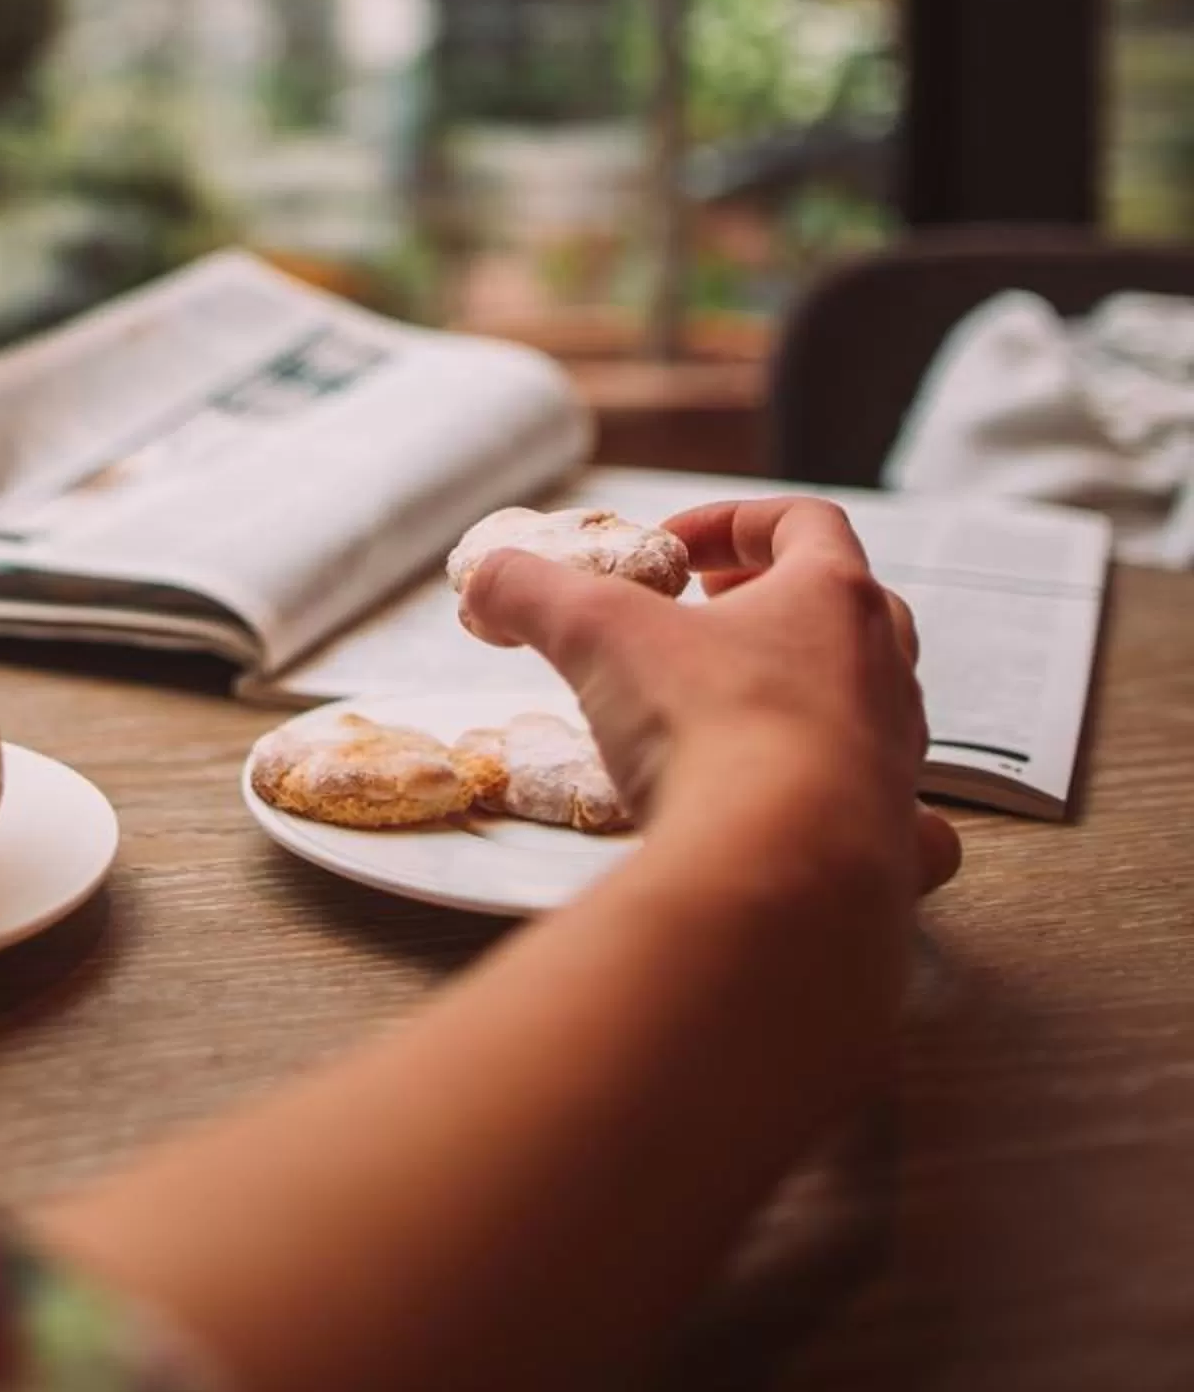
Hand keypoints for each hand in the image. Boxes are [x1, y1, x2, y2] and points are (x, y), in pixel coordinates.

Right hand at [456, 493, 961, 907]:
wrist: (778, 869)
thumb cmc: (706, 728)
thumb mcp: (593, 633)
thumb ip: (531, 592)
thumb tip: (484, 580)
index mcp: (832, 598)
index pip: (802, 522)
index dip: (732, 523)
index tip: (672, 549)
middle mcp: (884, 672)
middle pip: (853, 610)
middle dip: (779, 607)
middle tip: (714, 620)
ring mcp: (899, 760)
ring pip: (875, 709)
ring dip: (810, 701)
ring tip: (736, 722)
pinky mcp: (896, 847)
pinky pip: (906, 822)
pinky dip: (869, 816)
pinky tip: (816, 823)